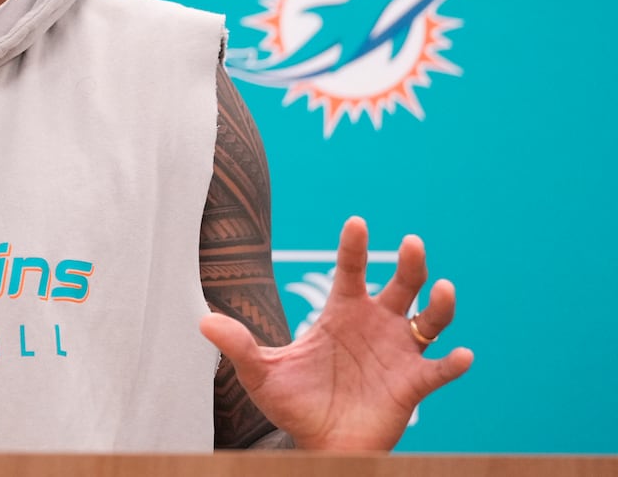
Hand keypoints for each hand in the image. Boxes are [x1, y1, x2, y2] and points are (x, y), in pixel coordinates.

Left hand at [199, 216, 472, 450]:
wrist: (319, 444)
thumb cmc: (294, 404)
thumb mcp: (260, 374)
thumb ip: (238, 346)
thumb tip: (202, 321)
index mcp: (341, 313)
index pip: (351, 270)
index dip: (354, 247)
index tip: (357, 222)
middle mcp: (376, 324)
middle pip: (401, 284)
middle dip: (409, 263)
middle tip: (411, 242)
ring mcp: (398, 352)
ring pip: (430, 319)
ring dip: (440, 304)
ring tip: (443, 289)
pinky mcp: (413, 384)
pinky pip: (440, 370)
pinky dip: (454, 362)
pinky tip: (462, 356)